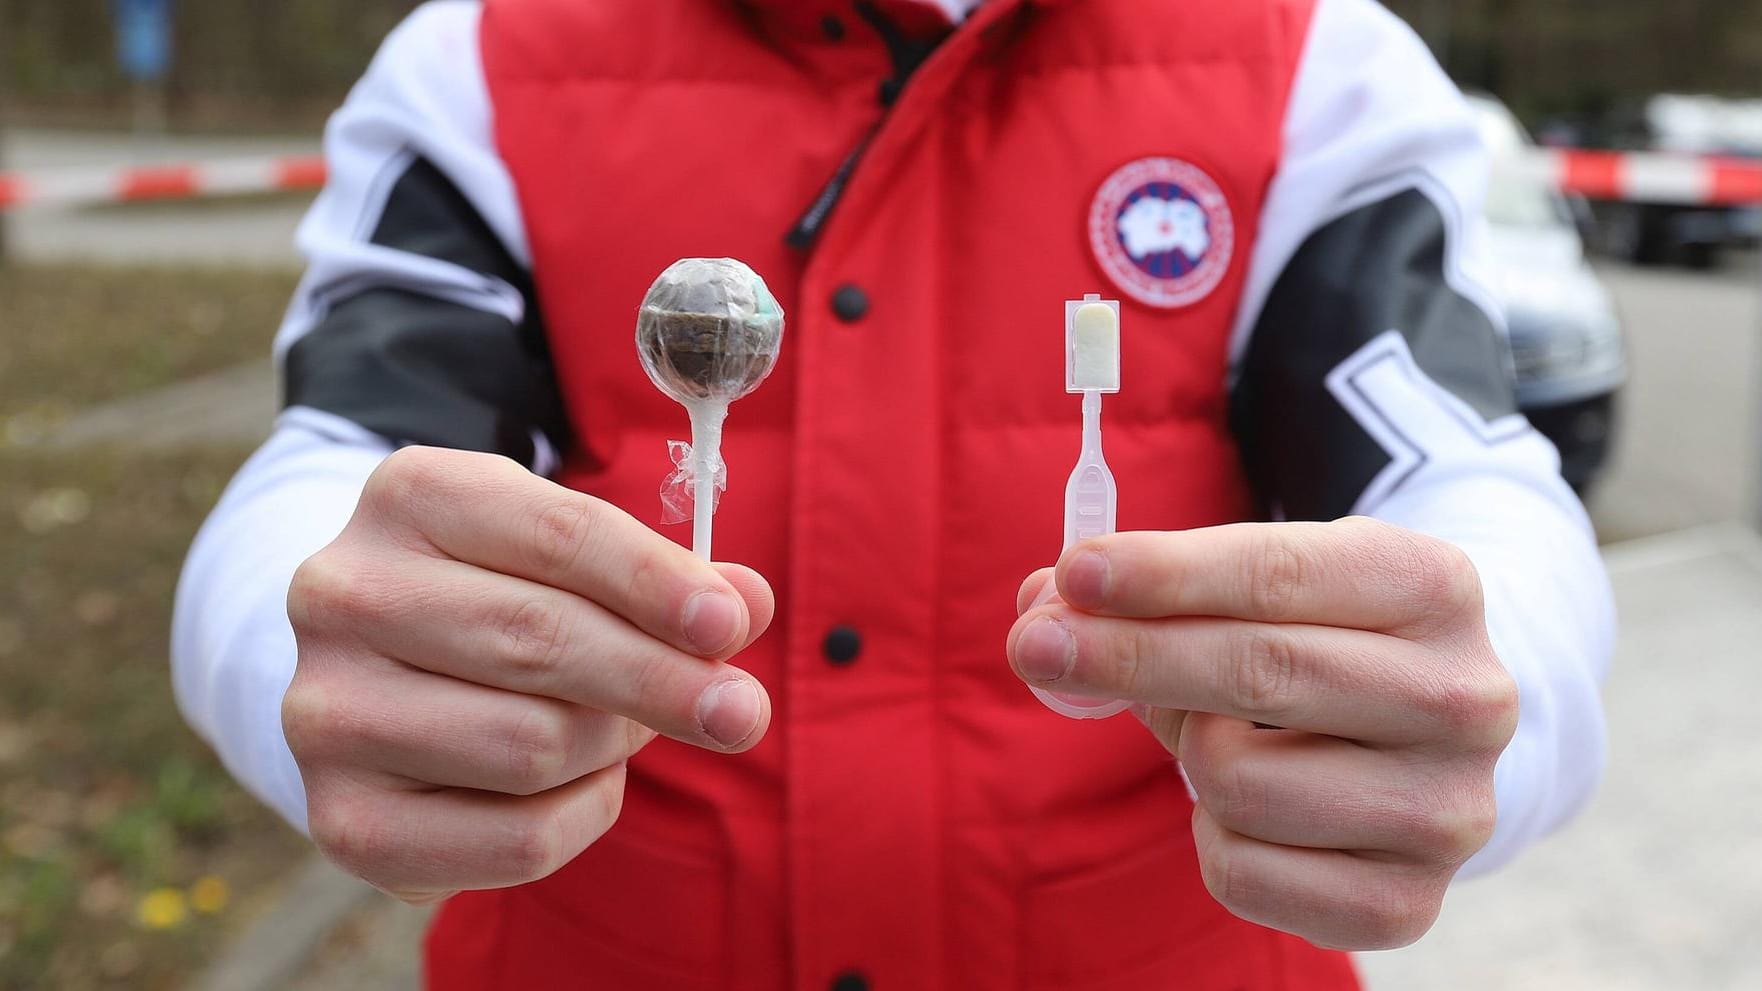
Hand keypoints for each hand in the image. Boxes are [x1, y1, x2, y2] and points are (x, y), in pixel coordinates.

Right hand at [282, 447, 773, 902]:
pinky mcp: (345, 820)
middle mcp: (343, 595)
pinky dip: (582, 815)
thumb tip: (744, 606)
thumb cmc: (501, 595)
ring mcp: (328, 713)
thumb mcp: (573, 555)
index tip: (729, 624)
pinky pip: (518, 838)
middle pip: (542, 642)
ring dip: (614, 746)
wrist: (377, 672)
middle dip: (662, 681)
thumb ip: (664, 578)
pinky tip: (580, 784)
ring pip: (535, 745)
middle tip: (742, 711)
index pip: (558, 537)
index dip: (654, 583)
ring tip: (622, 728)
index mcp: (410, 497)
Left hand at [1007, 517, 1516, 949]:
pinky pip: (1240, 872)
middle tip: (1034, 645)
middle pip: (1261, 670)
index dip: (1168, 574)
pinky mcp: (1409, 903)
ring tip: (1217, 737)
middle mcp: (1465, 697)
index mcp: (1434, 586)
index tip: (1077, 574)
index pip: (1281, 573)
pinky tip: (1246, 809)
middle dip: (1127, 654)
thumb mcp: (1255, 588)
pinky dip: (1209, 838)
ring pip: (1236, 779)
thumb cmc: (1312, 641)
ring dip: (1187, 754)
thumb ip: (1147, 590)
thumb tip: (1041, 611)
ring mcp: (1448, 810)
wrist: (1419, 740)